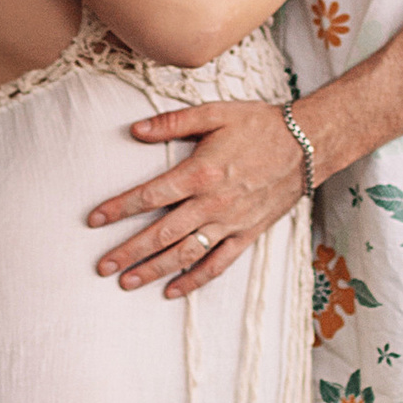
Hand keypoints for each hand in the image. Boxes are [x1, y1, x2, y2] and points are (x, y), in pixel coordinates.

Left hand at [87, 97, 307, 294]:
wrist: (308, 144)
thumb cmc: (260, 125)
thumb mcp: (215, 113)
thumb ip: (173, 122)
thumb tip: (136, 130)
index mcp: (200, 173)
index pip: (150, 196)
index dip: (119, 208)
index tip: (94, 220)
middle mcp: (213, 203)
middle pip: (162, 234)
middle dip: (129, 251)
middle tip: (102, 266)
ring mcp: (231, 223)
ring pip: (186, 254)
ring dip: (154, 270)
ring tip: (127, 282)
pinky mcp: (248, 234)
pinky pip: (218, 264)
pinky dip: (195, 280)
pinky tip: (172, 290)